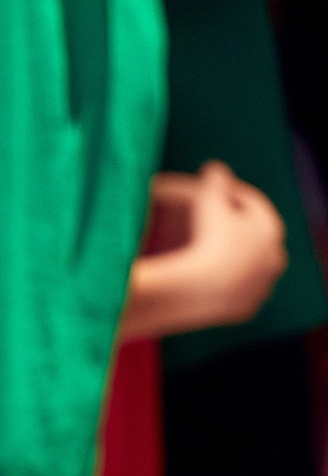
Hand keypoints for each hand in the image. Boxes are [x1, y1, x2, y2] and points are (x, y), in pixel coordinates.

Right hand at [125, 162, 286, 339]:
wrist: (202, 289)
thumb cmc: (207, 239)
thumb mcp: (207, 202)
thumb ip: (214, 183)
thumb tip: (214, 167)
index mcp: (270, 227)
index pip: (250, 203)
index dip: (228, 193)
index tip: (210, 189)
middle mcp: (274, 256)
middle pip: (253, 236)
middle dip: (234, 227)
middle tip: (210, 221)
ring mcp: (261, 284)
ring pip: (248, 265)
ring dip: (232, 256)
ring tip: (208, 252)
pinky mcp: (246, 307)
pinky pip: (236, 289)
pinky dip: (225, 281)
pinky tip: (208, 278)